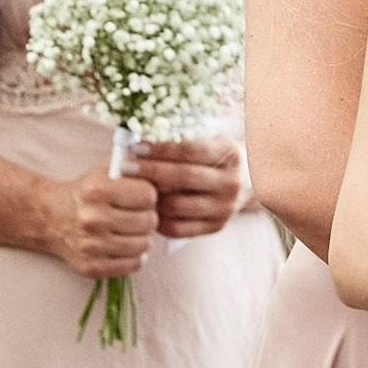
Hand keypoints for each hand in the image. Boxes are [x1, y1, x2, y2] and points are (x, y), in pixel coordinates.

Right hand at [41, 167, 156, 277]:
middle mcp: (92, 219)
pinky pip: (134, 264)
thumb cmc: (87, 191)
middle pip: (149, 221)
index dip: (148, 194)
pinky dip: (134, 255)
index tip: (139, 195)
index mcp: (97, 190)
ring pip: (144, 244)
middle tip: (136, 213)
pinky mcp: (91, 267)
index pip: (149, 195)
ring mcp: (91, 246)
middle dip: (147, 216)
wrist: (50, 218)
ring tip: (129, 228)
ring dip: (142, 236)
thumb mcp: (107, 169)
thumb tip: (170, 178)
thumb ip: (137, 166)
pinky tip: (123, 243)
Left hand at [127, 136, 248, 237]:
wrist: (241, 183)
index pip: (191, 149)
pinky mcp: (216, 227)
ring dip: (151, 197)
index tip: (136, 147)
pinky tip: (148, 207)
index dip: (160, 148)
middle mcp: (231, 183)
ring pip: (177, 205)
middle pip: (183, 176)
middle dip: (150, 171)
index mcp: (230, 155)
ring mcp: (225, 208)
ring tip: (135, 188)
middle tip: (126, 167)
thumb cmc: (211, 158)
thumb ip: (180, 140)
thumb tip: (139, 139)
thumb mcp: (206, 141)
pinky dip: (158, 218)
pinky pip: (177, 228)